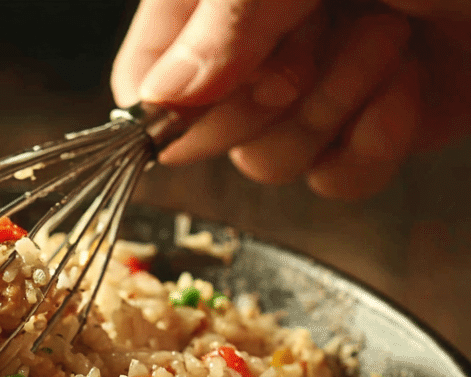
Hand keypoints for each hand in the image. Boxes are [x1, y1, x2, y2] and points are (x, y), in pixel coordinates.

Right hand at [111, 0, 470, 199]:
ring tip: (389, 38)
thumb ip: (228, 13)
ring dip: (334, 109)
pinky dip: (374, 145)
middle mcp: (260, 44)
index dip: (169, 104)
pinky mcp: (371, 130)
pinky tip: (407, 82)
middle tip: (323, 34)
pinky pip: (334, 183)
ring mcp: (317, 89)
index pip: (145, 76)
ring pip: (268, 164)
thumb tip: (161, 95)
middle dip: (269, 97)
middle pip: (202, 133)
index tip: (217, 86)